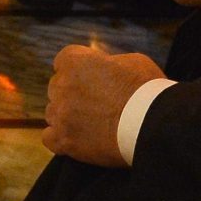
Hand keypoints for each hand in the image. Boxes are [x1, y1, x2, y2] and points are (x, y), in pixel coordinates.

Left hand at [41, 44, 163, 165]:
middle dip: (72, 92)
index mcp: (75, 62)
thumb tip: (104, 69)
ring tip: (89, 123)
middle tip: (95, 103)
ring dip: (66, 115)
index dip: (77, 69)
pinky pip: (49, 137)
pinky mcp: (64, 140)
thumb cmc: (146, 89)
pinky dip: (60, 138)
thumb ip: (108, 63)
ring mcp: (61, 114)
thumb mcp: (131, 62)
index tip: (89, 77)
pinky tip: (76, 138)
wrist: (152, 124)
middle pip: (57, 87)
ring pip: (53, 112)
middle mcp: (62, 86)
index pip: (63, 60)